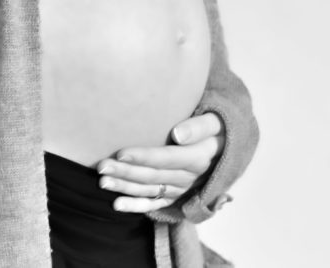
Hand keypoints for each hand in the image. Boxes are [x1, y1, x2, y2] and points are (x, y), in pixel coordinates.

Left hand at [96, 113, 224, 212]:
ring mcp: (182, 189)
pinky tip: (116, 205)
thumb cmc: (217, 127)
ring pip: (150, 190)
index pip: (166, 158)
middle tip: (101, 167)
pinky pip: (155, 204)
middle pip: (153, 176)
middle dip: (126, 172)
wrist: (229, 146)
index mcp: (199, 157)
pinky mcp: (177, 196)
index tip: (120, 153)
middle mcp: (190, 177)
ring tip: (102, 182)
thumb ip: (199, 126)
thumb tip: (177, 134)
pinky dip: (136, 206)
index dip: (143, 156)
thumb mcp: (217, 121)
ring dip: (125, 188)